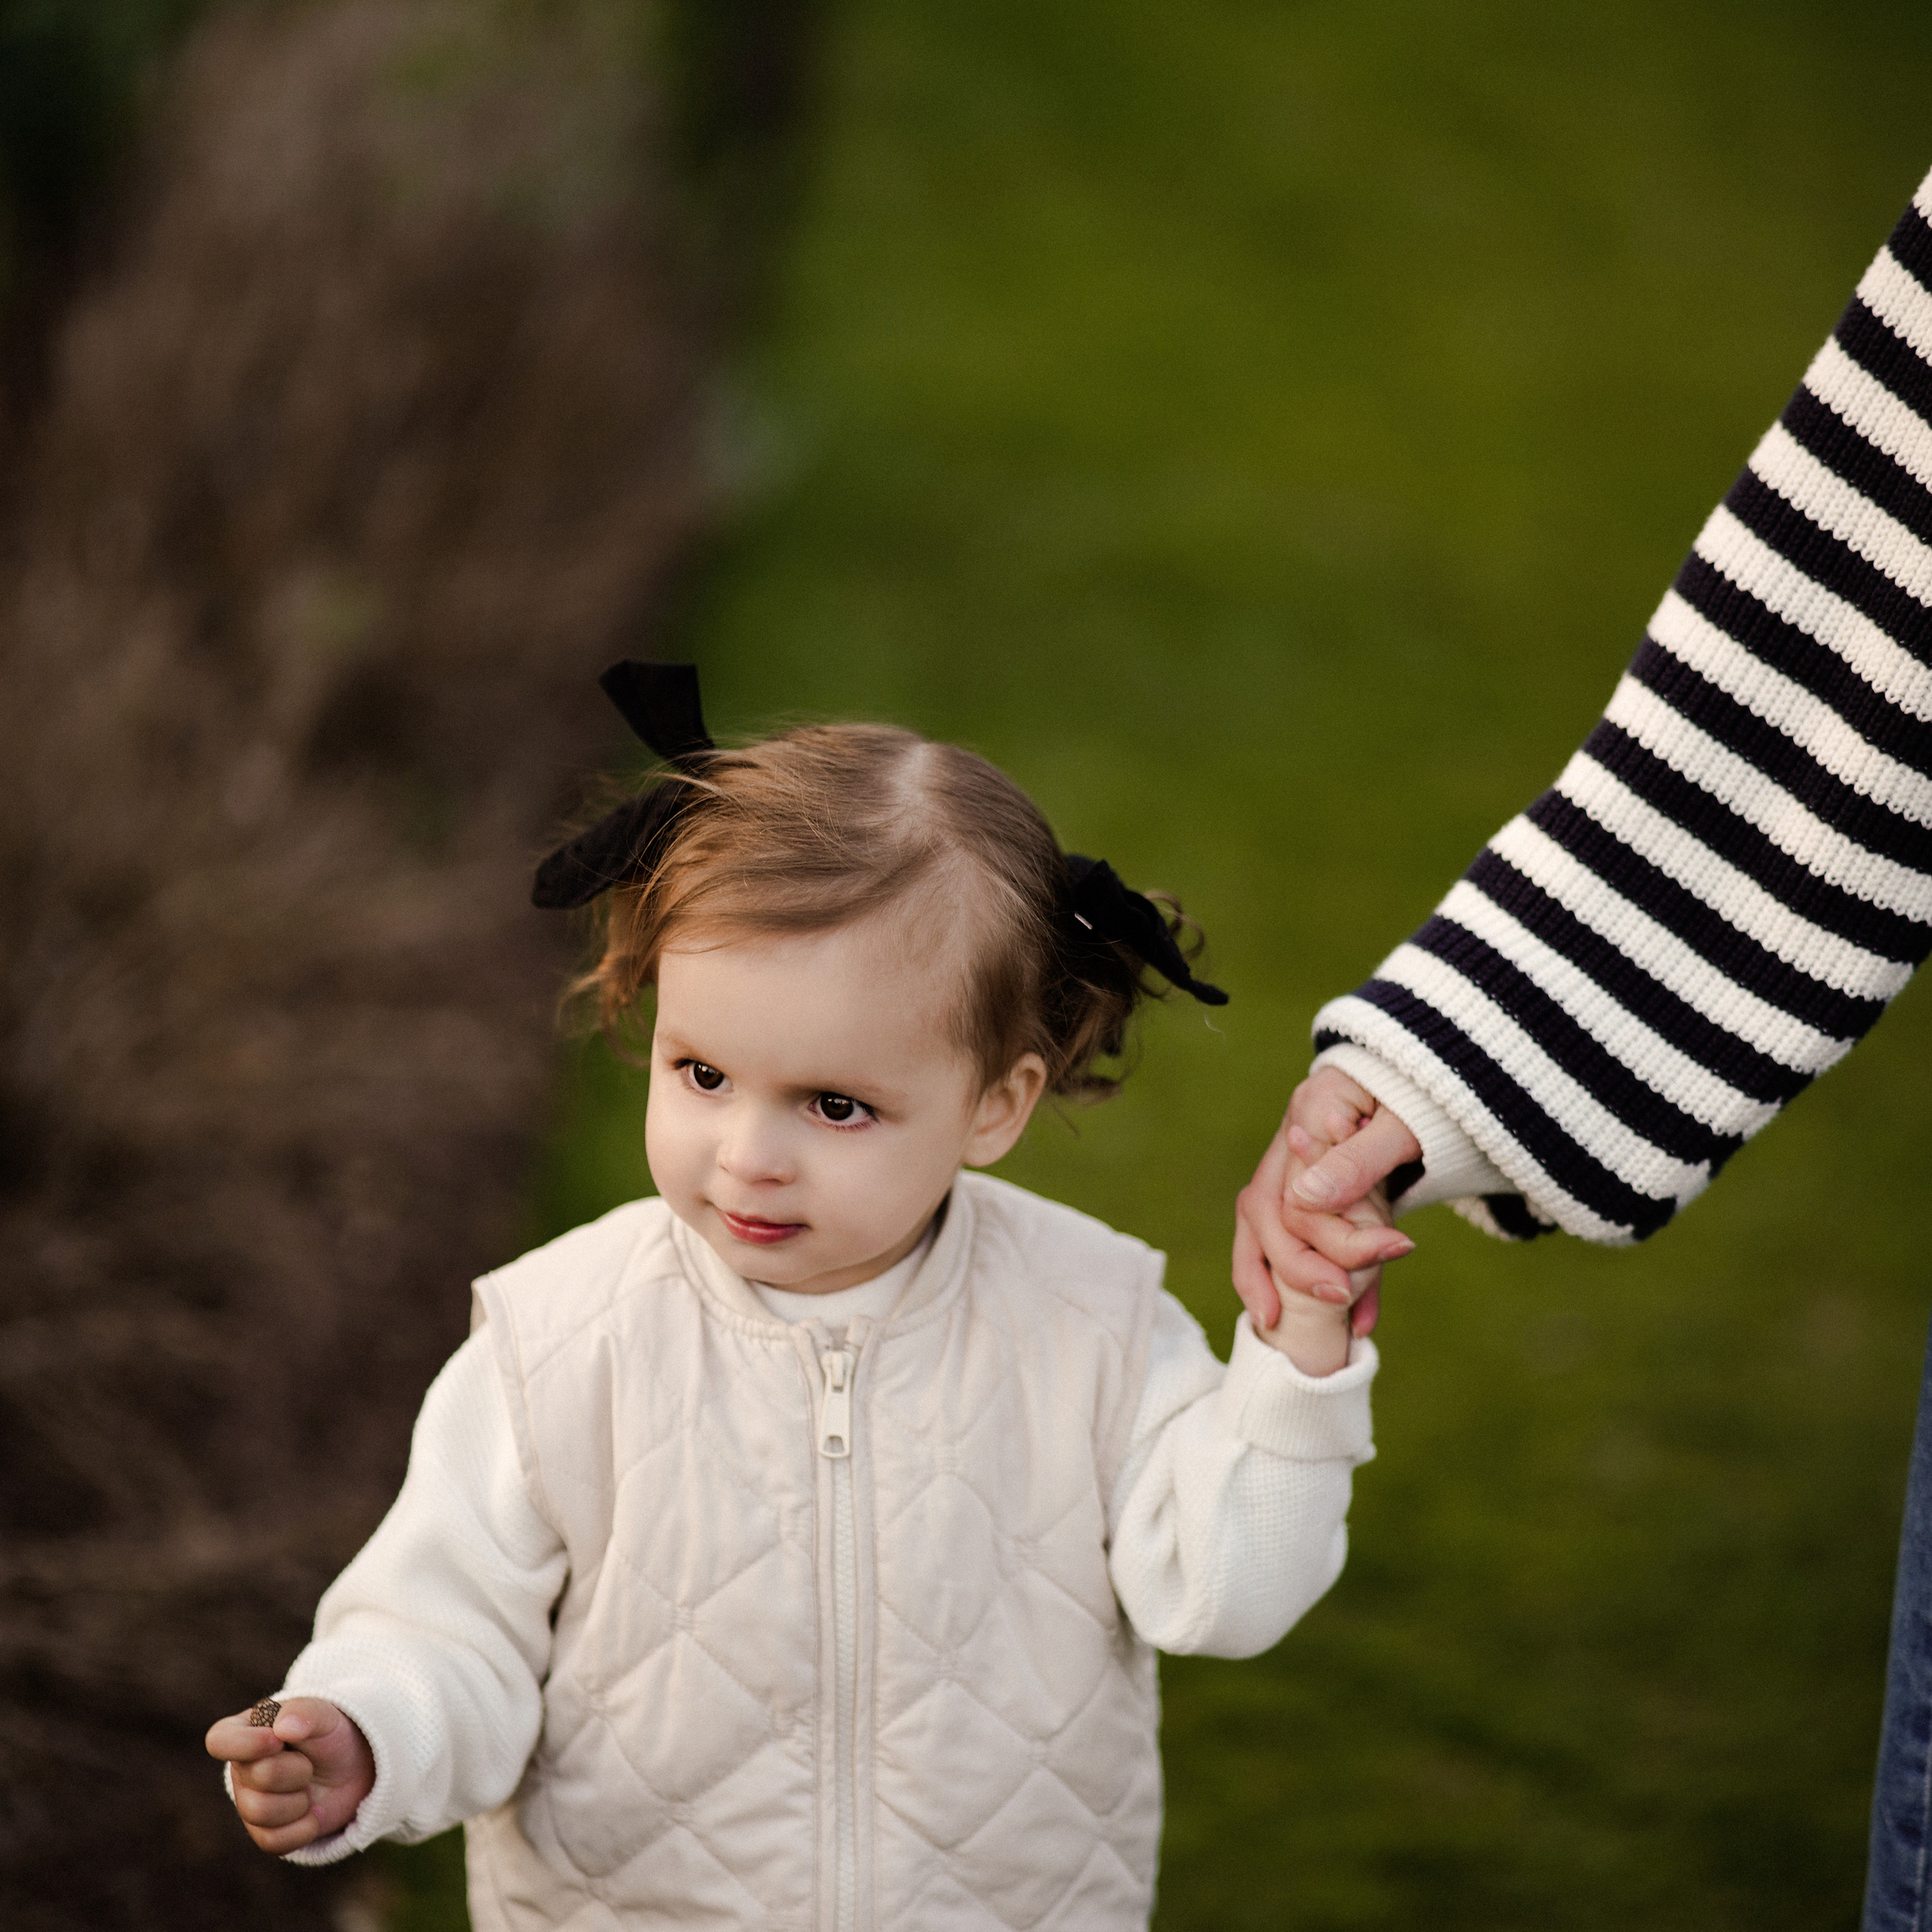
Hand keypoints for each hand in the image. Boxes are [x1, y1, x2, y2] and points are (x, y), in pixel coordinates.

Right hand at [205, 1697, 374, 1854]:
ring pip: (261, 1812)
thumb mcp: (326, 1714)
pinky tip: (315, 1812)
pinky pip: (273, 1841)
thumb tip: (282, 1728)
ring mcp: (250, 1803)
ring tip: (311, 1786)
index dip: (247, 1744)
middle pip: (256, 1778)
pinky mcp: (265, 1833)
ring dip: (300, 1800)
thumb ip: (305, 1711)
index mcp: (246, 1731)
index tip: (278, 1741)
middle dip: (297, 1770)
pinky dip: (303, 1828)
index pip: (220, 1741)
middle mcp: (241, 1769)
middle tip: (310, 1763)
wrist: (353, 1769)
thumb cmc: (331, 1734)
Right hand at [1233, 1068, 1419, 1335]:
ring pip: (1265, 1223)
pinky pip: (1301, 1228)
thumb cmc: (1431, 1096)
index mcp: (1309, 1113)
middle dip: (1289, 1268)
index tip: (1347, 1286)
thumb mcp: (1406, 1126)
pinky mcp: (1318, 1180)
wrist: (1442, 1076)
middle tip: (1336, 1303)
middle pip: (1264, 1212)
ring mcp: (1300, 1159)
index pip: (1291, 1195)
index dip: (1313, 1246)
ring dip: (1273, 1275)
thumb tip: (1305, 1201)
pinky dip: (1315, 1268)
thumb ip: (1357, 1160)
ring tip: (1280, 1323)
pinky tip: (1348, 1311)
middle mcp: (1293, 1137)